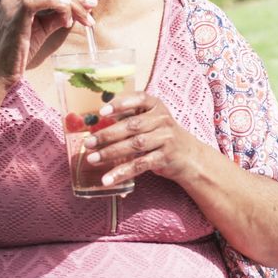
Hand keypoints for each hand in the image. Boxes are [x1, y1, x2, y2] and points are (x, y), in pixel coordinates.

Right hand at [0, 0, 95, 87]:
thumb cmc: (16, 56)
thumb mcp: (40, 32)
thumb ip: (55, 19)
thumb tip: (76, 11)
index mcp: (16, 0)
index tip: (88, 7)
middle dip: (75, 1)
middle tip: (91, 13)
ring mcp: (15, 2)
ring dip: (73, 5)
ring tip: (85, 20)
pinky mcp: (19, 10)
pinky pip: (47, 0)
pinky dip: (62, 7)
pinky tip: (67, 21)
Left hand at [82, 92, 203, 185]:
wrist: (188, 155)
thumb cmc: (161, 134)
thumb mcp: (151, 119)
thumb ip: (130, 116)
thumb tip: (98, 120)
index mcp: (156, 105)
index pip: (139, 98)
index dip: (120, 104)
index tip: (102, 111)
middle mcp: (162, 120)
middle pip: (132, 125)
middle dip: (108, 134)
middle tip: (89, 142)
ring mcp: (165, 139)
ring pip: (135, 145)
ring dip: (111, 152)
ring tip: (93, 158)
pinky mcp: (164, 158)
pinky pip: (140, 165)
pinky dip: (122, 172)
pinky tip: (108, 178)